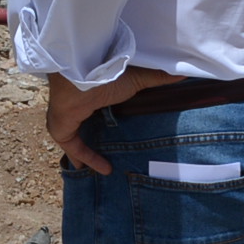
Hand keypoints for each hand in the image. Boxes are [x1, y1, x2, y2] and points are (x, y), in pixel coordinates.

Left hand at [44, 67, 166, 174]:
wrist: (81, 75)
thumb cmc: (107, 74)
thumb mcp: (136, 80)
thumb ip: (157, 78)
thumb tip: (183, 73)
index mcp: (93, 92)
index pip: (98, 106)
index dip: (107, 115)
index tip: (120, 126)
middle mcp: (78, 105)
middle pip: (86, 124)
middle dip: (95, 135)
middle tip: (113, 150)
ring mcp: (66, 117)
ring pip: (76, 136)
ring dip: (87, 150)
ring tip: (106, 164)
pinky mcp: (60, 128)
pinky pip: (72, 147)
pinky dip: (85, 157)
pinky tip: (103, 169)